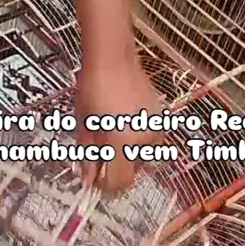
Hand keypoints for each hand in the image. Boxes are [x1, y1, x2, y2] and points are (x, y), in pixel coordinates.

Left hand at [76, 55, 163, 195]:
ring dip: (125, 155)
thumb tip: (87, 178)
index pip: (119, 182)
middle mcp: (142, 140)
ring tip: (110, 134)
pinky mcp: (160, 120)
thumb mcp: (84, 125)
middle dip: (115, 169)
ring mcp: (154, 129)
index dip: (106, 186)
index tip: (95, 180)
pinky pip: (147, 142)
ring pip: (140, 157)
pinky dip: (135, 141)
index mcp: (121, 142)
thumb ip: (87, 155)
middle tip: (99, 154)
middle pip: (131, 172)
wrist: (114, 59)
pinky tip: (122, 124)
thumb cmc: (93, 88)